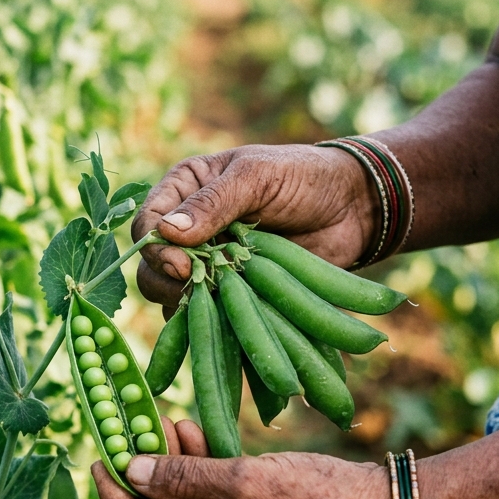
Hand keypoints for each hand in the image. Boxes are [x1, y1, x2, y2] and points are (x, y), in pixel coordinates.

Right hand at [132, 144, 377, 306]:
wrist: (351, 208)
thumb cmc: (304, 177)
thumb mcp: (257, 176)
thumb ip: (213, 202)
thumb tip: (168, 232)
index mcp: (185, 189)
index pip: (147, 224)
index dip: (155, 249)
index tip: (181, 267)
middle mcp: (188, 229)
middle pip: (151, 267)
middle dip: (167, 282)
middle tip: (198, 287)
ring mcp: (207, 264)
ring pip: (172, 296)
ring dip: (188, 304)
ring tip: (219, 300)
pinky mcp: (229, 292)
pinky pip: (205, 315)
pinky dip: (211, 322)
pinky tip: (227, 319)